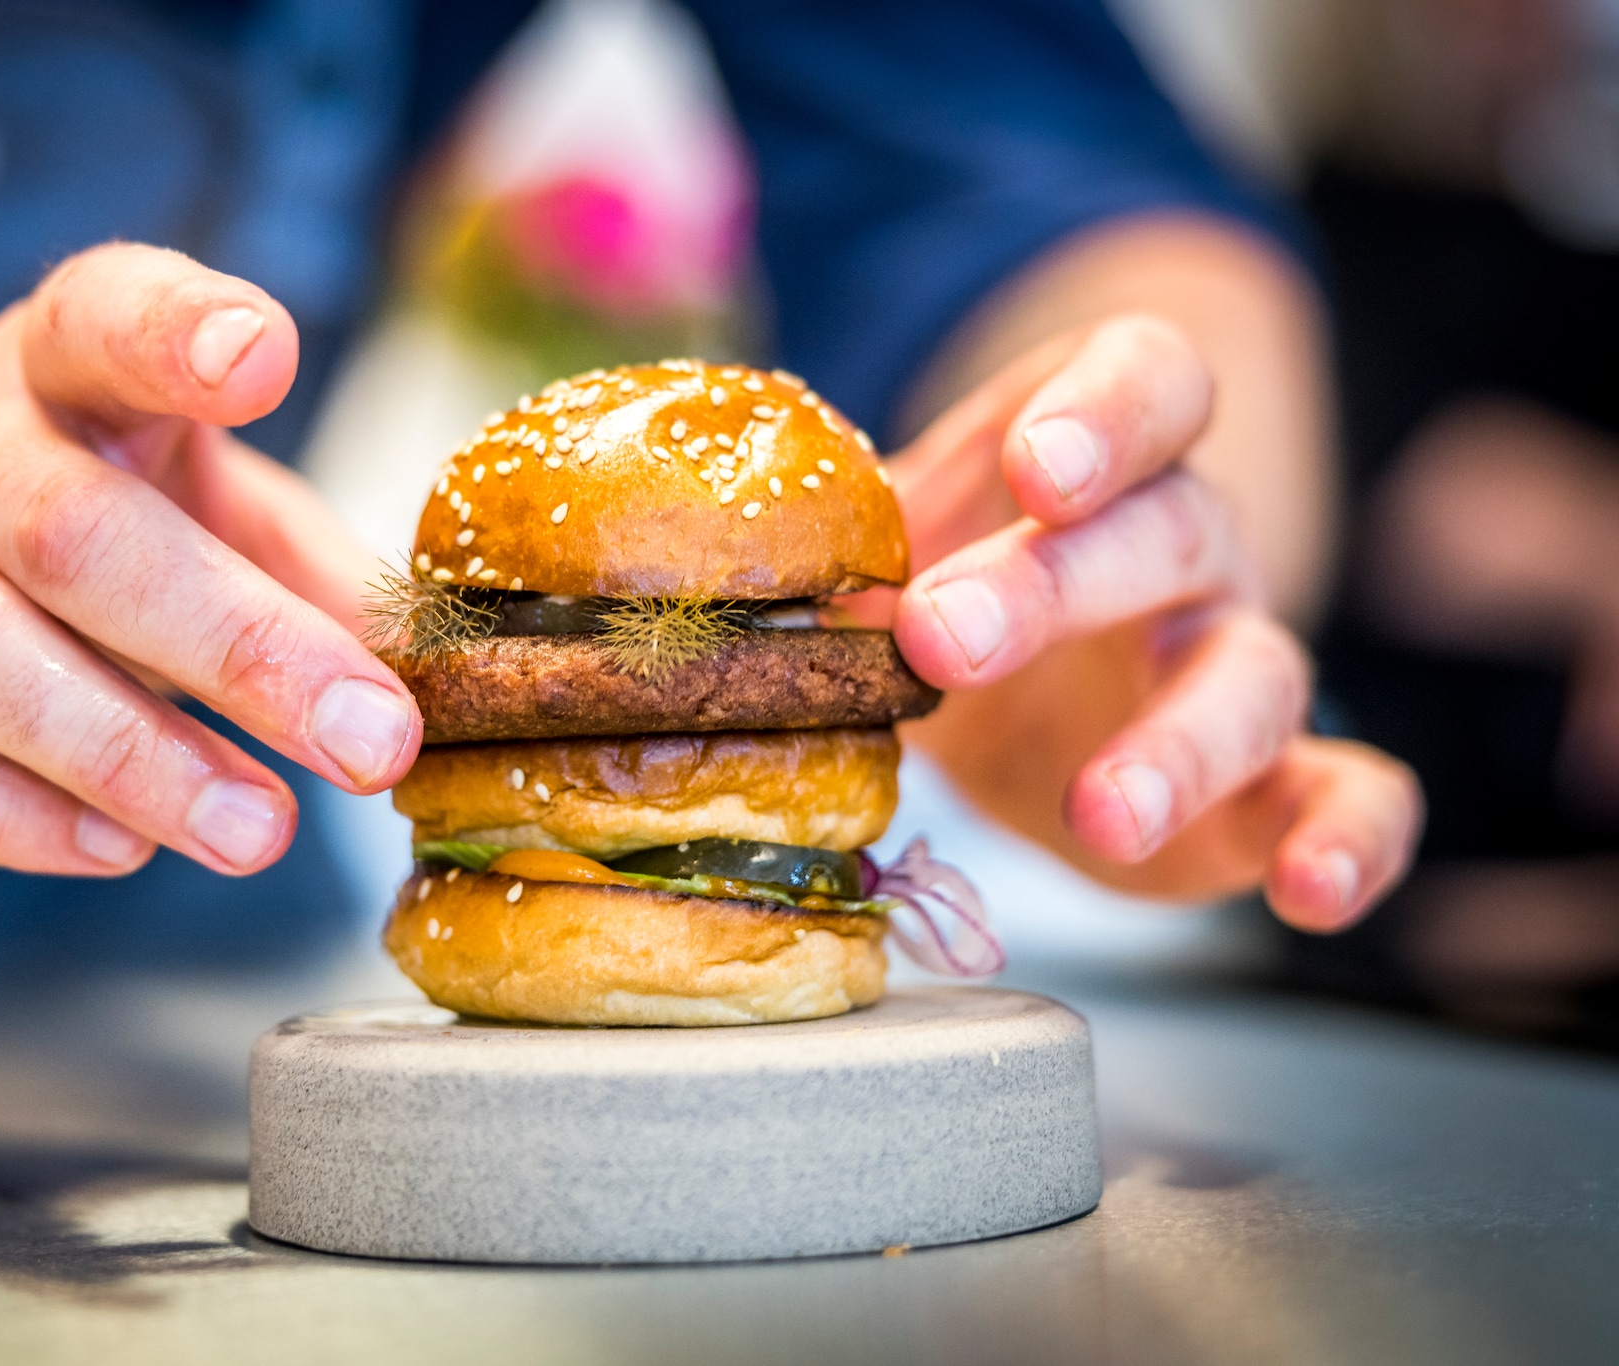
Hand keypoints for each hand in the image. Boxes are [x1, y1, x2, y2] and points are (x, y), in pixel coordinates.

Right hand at [0, 244, 419, 875]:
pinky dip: (14, 817)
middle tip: (370, 738)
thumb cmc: (65, 508)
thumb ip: (305, 565)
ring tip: (261, 829)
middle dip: (237, 643)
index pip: (101, 315)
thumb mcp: (193, 490)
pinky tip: (119, 845)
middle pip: (70, 533)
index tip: (261, 356)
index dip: (175, 328)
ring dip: (134, 755)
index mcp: (58, 374)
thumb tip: (423, 668)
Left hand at [876, 315, 1421, 931]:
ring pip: (1252, 678)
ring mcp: (1235, 660)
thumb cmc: (938, 581)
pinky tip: (1311, 898)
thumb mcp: (880, 546)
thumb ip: (837, 550)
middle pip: (1162, 534)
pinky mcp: (1269, 783)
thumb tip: (739, 591)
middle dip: (1058, 585)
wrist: (1001, 679)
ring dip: (1181, 745)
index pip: (1148, 378)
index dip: (1105, 411)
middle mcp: (1184, 545)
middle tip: (942, 639)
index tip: (1032, 468)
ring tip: (1100, 812)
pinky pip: (1356, 795)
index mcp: (1095, 455)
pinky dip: (1352, 843)